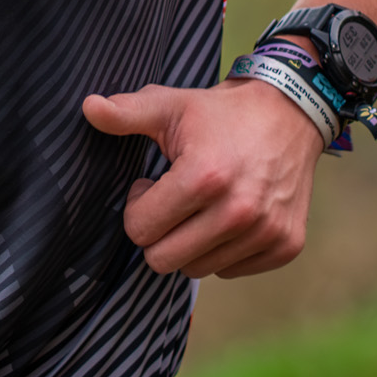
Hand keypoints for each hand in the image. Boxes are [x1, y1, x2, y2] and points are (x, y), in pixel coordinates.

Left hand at [81, 78, 325, 278]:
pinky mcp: (286, 246)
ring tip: (199, 206)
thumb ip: (125, 113)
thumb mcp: (169, 105)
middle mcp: (239, 211)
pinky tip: (226, 216)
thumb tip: (87, 107)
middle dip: (157, 233)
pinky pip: (230, 271)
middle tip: (171, 201)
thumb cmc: (219, 113)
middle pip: (164, 259)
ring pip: (197, 269)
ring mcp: (266, 232)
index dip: (137, 206)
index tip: (151, 183)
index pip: (140, 229)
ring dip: (189, 243)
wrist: (290, 114)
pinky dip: (221, 250)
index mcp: (204, 177)